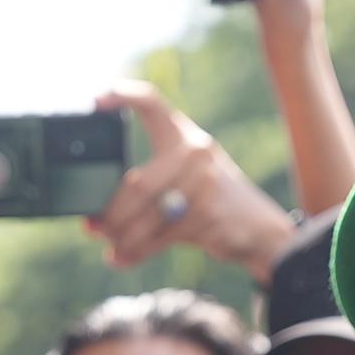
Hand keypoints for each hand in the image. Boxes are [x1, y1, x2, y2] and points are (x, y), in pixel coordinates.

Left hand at [88, 84, 293, 274]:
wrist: (261, 229)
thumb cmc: (212, 200)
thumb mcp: (190, 175)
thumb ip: (151, 182)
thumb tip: (97, 214)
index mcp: (185, 136)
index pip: (153, 103)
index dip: (124, 96)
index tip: (96, 100)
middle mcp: (194, 153)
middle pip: (137, 182)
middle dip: (111, 211)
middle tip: (92, 226)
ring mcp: (204, 184)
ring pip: (145, 215)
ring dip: (120, 236)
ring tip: (109, 246)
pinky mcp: (208, 216)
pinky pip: (159, 238)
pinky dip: (135, 252)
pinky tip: (119, 259)